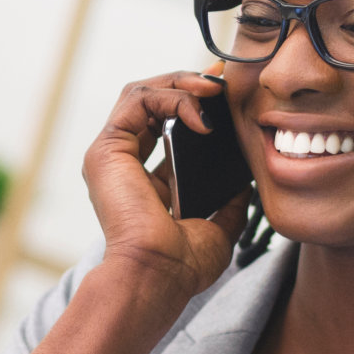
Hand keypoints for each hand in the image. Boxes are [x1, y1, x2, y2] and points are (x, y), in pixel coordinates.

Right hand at [81, 67, 252, 297]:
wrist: (158, 276)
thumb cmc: (181, 265)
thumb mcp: (218, 228)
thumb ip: (230, 204)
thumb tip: (247, 185)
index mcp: (146, 182)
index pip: (167, 126)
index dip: (195, 103)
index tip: (227, 91)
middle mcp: (124, 164)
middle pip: (153, 102)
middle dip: (189, 83)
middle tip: (224, 77)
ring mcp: (111, 155)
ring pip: (142, 93)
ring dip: (181, 82)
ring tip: (214, 87)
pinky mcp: (107, 149)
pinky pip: (137, 100)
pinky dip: (171, 96)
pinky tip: (201, 112)